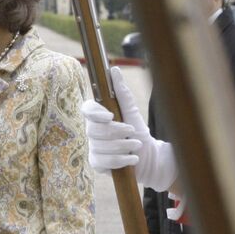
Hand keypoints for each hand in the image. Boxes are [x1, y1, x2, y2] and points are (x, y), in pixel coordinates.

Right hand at [80, 66, 176, 190]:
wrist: (148, 156)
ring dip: (122, 146)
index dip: (95, 113)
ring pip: (100, 146)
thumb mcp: (132, 111)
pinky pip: (104, 162)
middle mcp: (92, 131)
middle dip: (116, 131)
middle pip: (93, 130)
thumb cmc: (138, 131)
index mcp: (98, 116)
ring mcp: (93, 148)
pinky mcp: (97, 163)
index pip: (86, 109)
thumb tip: (114, 70)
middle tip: (132, 132)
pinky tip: (133, 159)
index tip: (110, 115)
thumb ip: (122, 93)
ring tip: (137, 145)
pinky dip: (121, 160)